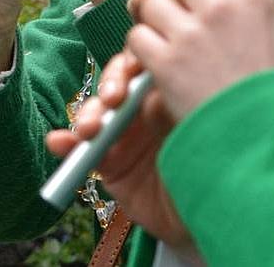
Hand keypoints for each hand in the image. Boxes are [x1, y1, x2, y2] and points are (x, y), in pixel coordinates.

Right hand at [47, 50, 194, 250]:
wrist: (211, 211)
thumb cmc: (214, 161)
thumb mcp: (197, 131)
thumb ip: (174, 114)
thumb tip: (154, 97)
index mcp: (170, 90)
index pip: (146, 65)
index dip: (135, 62)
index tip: (135, 68)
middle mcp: (145, 108)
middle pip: (118, 82)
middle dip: (110, 85)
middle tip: (113, 98)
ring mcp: (126, 134)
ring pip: (98, 112)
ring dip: (88, 114)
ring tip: (89, 128)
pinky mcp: (110, 163)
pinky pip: (84, 150)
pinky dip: (66, 143)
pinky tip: (58, 141)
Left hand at [124, 0, 273, 122]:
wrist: (267, 143)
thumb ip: (251, 4)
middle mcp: (223, 7)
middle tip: (179, 8)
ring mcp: (193, 33)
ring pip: (151, 2)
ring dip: (153, 18)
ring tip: (164, 38)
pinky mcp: (166, 62)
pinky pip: (137, 38)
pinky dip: (142, 50)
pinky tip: (157, 64)